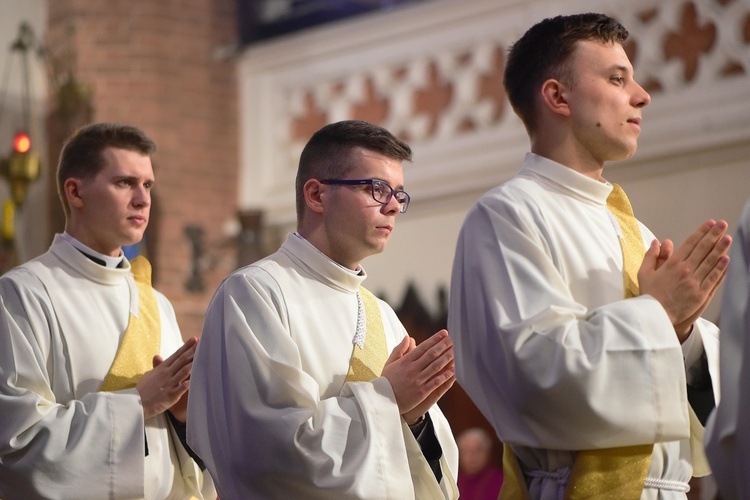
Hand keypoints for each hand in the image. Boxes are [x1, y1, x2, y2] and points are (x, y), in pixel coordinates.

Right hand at [136, 337, 197, 420]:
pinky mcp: (170, 395)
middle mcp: (167, 374)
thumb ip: (157, 366)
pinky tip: (195, 380)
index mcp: (162, 368)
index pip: (176, 355)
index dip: (186, 347)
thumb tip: (158, 356)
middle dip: (193, 351)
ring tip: (203, 357)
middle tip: (203, 343)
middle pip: (182, 360)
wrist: (135, 404)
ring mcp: (169, 384)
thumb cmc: (142, 390)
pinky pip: (181, 388)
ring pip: (184, 372)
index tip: (195, 339)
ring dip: (193, 364)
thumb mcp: (149, 374)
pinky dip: (188, 384)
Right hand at [381, 330, 454, 424]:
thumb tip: (408, 337)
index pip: (423, 347)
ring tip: (456, 351)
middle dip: (444, 345)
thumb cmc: (387, 381)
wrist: (383, 401)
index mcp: (405, 361)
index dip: (435, 339)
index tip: (444, 333)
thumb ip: (400, 349)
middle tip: (454, 339)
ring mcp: (417, 380)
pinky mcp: (421, 392)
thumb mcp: (390, 362)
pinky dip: (445, 376)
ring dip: (447, 358)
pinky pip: (435, 382)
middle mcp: (412, 369)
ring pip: (435, 366)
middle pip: (431, 354)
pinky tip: (453, 370)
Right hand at [639, 220, 730, 340]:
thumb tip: (657, 242)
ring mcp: (694, 282)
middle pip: (703, 249)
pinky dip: (721, 268)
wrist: (655, 316)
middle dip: (714, 235)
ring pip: (711, 262)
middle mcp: (685, 270)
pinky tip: (727, 259)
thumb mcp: (644, 273)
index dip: (701, 232)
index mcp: (672, 263)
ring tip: (728, 238)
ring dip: (720, 248)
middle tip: (722, 225)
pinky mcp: (701, 294)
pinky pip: (713, 278)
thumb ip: (651, 256)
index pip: (690, 243)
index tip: (710, 224)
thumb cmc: (649, 295)